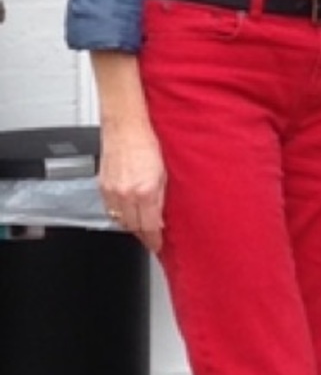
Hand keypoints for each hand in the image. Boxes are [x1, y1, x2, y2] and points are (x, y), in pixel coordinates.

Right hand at [100, 121, 166, 253]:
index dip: (155, 240)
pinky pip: (110, 210)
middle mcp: (126, 194)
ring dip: (131, 226)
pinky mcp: (101, 187)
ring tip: (141, 225)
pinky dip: (119, 215)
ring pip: (120, 221)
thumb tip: (161, 218)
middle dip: (144, 234)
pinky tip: (127, 211)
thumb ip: (162, 199)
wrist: (125, 128)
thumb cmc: (148, 145)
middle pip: (134, 227)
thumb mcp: (165, 174)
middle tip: (152, 237)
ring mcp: (111, 191)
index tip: (158, 246)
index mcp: (145, 191)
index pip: (149, 226)